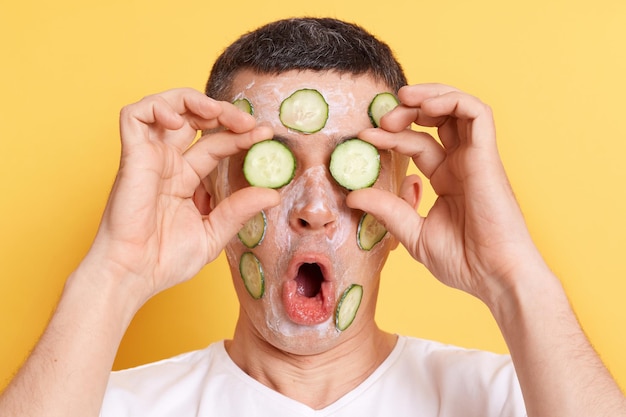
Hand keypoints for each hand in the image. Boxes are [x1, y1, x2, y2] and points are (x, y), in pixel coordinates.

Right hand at [85, 88, 278, 303]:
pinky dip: (157, 107)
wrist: (133, 275)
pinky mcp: (131, 155)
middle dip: (224, 113)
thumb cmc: (165, 260)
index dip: (240, 135)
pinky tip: (180, 122)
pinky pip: (135, 115)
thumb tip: (273, 193)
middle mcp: (168, 163)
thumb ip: (239, 210)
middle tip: (249, 122)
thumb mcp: (213, 233)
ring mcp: (149, 157)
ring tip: (219, 113)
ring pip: (167, 106)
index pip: (217, 144)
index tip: (266, 134)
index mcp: (185, 178)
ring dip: (195, 100)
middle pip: (196, 119)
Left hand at [348, 84, 542, 303]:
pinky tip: (424, 106)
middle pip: (436, 120)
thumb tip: (352, 195)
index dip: (391, 137)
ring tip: (401, 100)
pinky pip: (477, 113)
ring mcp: (477, 158)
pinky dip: (452, 101)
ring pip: (458, 107)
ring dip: (428, 96)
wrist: (495, 278)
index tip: (363, 137)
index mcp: (448, 179)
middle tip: (382, 118)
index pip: (418, 144)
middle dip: (407, 111)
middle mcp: (462, 164)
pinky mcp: (488, 156)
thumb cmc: (463, 261)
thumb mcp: (413, 232)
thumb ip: (387, 209)